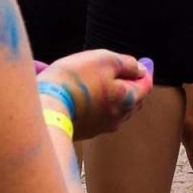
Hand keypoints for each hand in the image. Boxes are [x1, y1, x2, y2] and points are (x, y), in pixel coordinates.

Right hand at [40, 51, 154, 139]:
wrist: (46, 108)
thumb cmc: (76, 79)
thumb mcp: (105, 60)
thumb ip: (127, 64)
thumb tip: (141, 70)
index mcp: (128, 99)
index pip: (146, 85)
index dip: (146, 71)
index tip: (147, 62)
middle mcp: (119, 117)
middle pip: (134, 100)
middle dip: (135, 86)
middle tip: (132, 74)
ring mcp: (101, 127)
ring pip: (118, 110)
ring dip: (118, 97)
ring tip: (112, 85)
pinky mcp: (85, 132)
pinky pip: (101, 116)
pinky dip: (103, 105)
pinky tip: (93, 98)